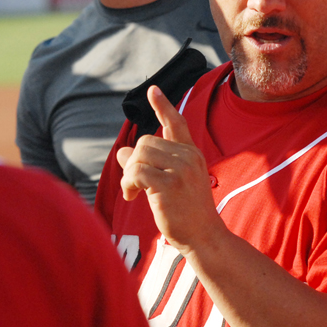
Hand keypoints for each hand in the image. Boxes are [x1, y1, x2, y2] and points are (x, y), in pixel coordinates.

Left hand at [116, 86, 221, 251]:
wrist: (204, 236)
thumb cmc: (186, 213)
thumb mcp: (168, 184)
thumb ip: (148, 166)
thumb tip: (121, 152)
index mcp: (191, 153)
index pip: (176, 123)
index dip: (163, 106)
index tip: (152, 90)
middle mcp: (188, 156)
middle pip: (145, 142)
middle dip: (132, 162)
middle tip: (132, 186)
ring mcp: (181, 169)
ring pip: (139, 155)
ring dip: (128, 175)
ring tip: (132, 193)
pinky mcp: (170, 184)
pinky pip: (137, 172)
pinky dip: (128, 184)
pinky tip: (132, 196)